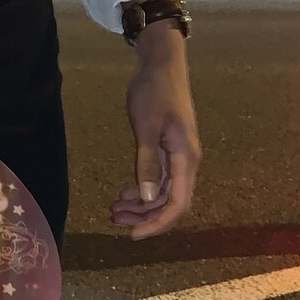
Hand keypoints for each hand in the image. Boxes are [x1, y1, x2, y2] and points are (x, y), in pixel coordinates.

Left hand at [111, 23, 200, 240]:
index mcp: (186, 158)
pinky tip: (126, 191)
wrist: (162, 64)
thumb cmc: (154, 92)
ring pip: (163, 192)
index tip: (134, 235)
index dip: (158, 223)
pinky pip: (159, 178)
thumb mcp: (146, 126)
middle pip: (170, 202)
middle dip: (145, 216)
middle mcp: (186, 161)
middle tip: (114, 219)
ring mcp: (178, 156)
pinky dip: (143, 188)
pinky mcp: (168, 148)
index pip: (177, 204)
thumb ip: (147, 162)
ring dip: (141, 204)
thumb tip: (147, 197)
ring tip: (114, 208)